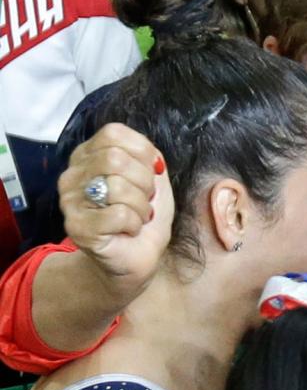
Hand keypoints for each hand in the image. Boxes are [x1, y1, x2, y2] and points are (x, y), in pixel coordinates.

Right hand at [58, 123, 173, 281]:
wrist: (136, 255)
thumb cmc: (143, 214)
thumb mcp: (154, 179)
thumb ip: (150, 157)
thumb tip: (151, 154)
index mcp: (88, 155)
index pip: (113, 133)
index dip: (141, 152)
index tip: (149, 173)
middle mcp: (72, 175)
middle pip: (115, 159)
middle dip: (144, 181)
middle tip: (144, 199)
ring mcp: (70, 201)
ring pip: (117, 186)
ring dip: (141, 206)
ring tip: (137, 217)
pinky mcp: (76, 227)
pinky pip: (118, 214)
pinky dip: (134, 223)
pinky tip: (129, 230)